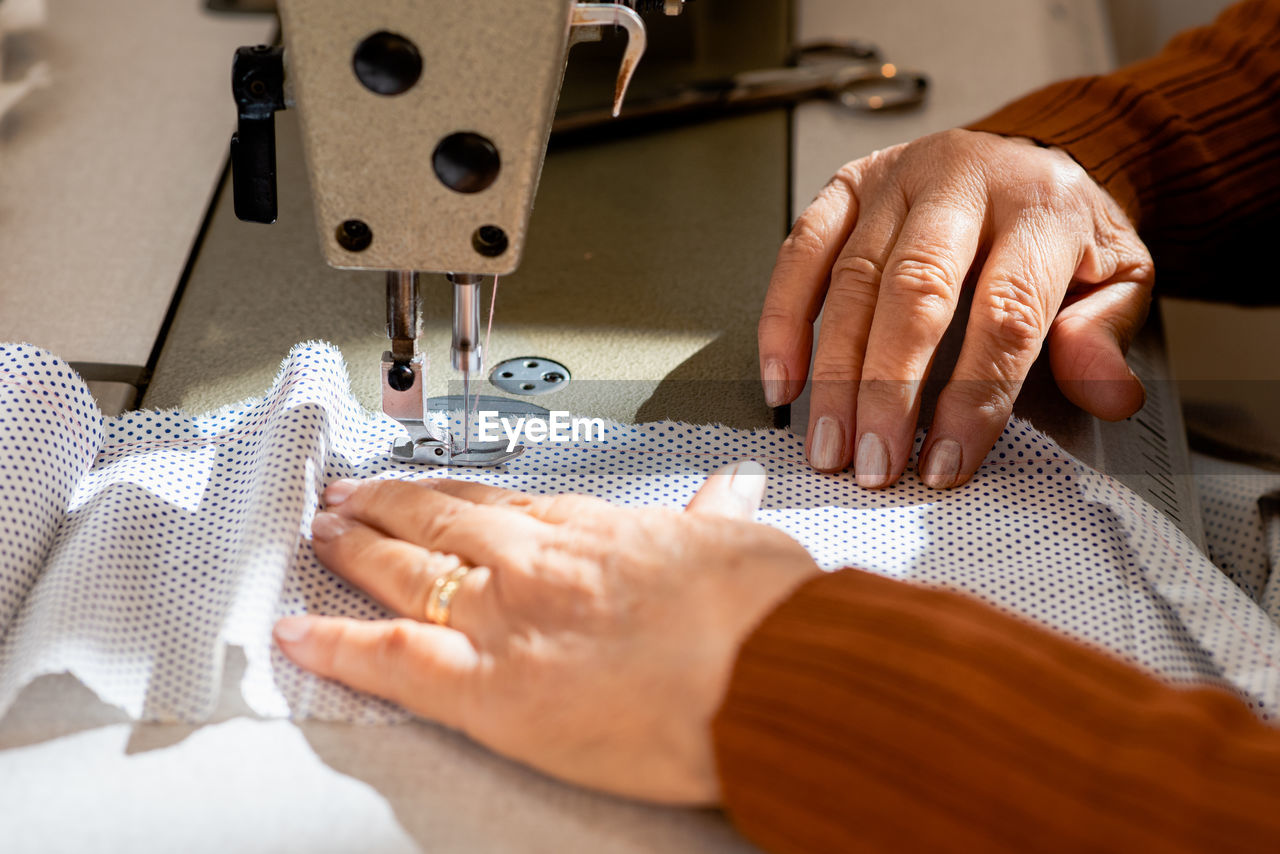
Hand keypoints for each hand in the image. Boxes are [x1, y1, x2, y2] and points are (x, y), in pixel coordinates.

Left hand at [274, 464, 819, 804]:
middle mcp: (537, 563)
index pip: (504, 502)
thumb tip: (734, 489)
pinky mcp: (490, 690)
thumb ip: (719, 517)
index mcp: (594, 528)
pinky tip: (297, 634)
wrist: (775, 672)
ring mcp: (506, 619)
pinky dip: (336, 644)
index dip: (454, 491)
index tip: (430, 488)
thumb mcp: (744, 546)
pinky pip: (392, 659)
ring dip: (354, 548)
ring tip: (319, 534)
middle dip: (385, 505)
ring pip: (406, 571)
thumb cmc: (767, 617)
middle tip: (346, 494)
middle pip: (441, 521)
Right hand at [759, 129, 1152, 487]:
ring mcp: (897, 178)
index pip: (1006, 310)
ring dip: (833, 373)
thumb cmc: (1065, 231)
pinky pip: (801, 251)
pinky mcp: (847, 185)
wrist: (1031, 154)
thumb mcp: (1119, 276)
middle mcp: (962, 180)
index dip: (972, 396)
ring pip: (851, 278)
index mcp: (1040, 205)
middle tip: (875, 461)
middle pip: (916, 290)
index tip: (946, 461)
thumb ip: (1107, 335)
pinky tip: (784, 380)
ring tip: (831, 444)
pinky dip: (783, 320)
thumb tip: (1107, 393)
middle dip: (887, 388)